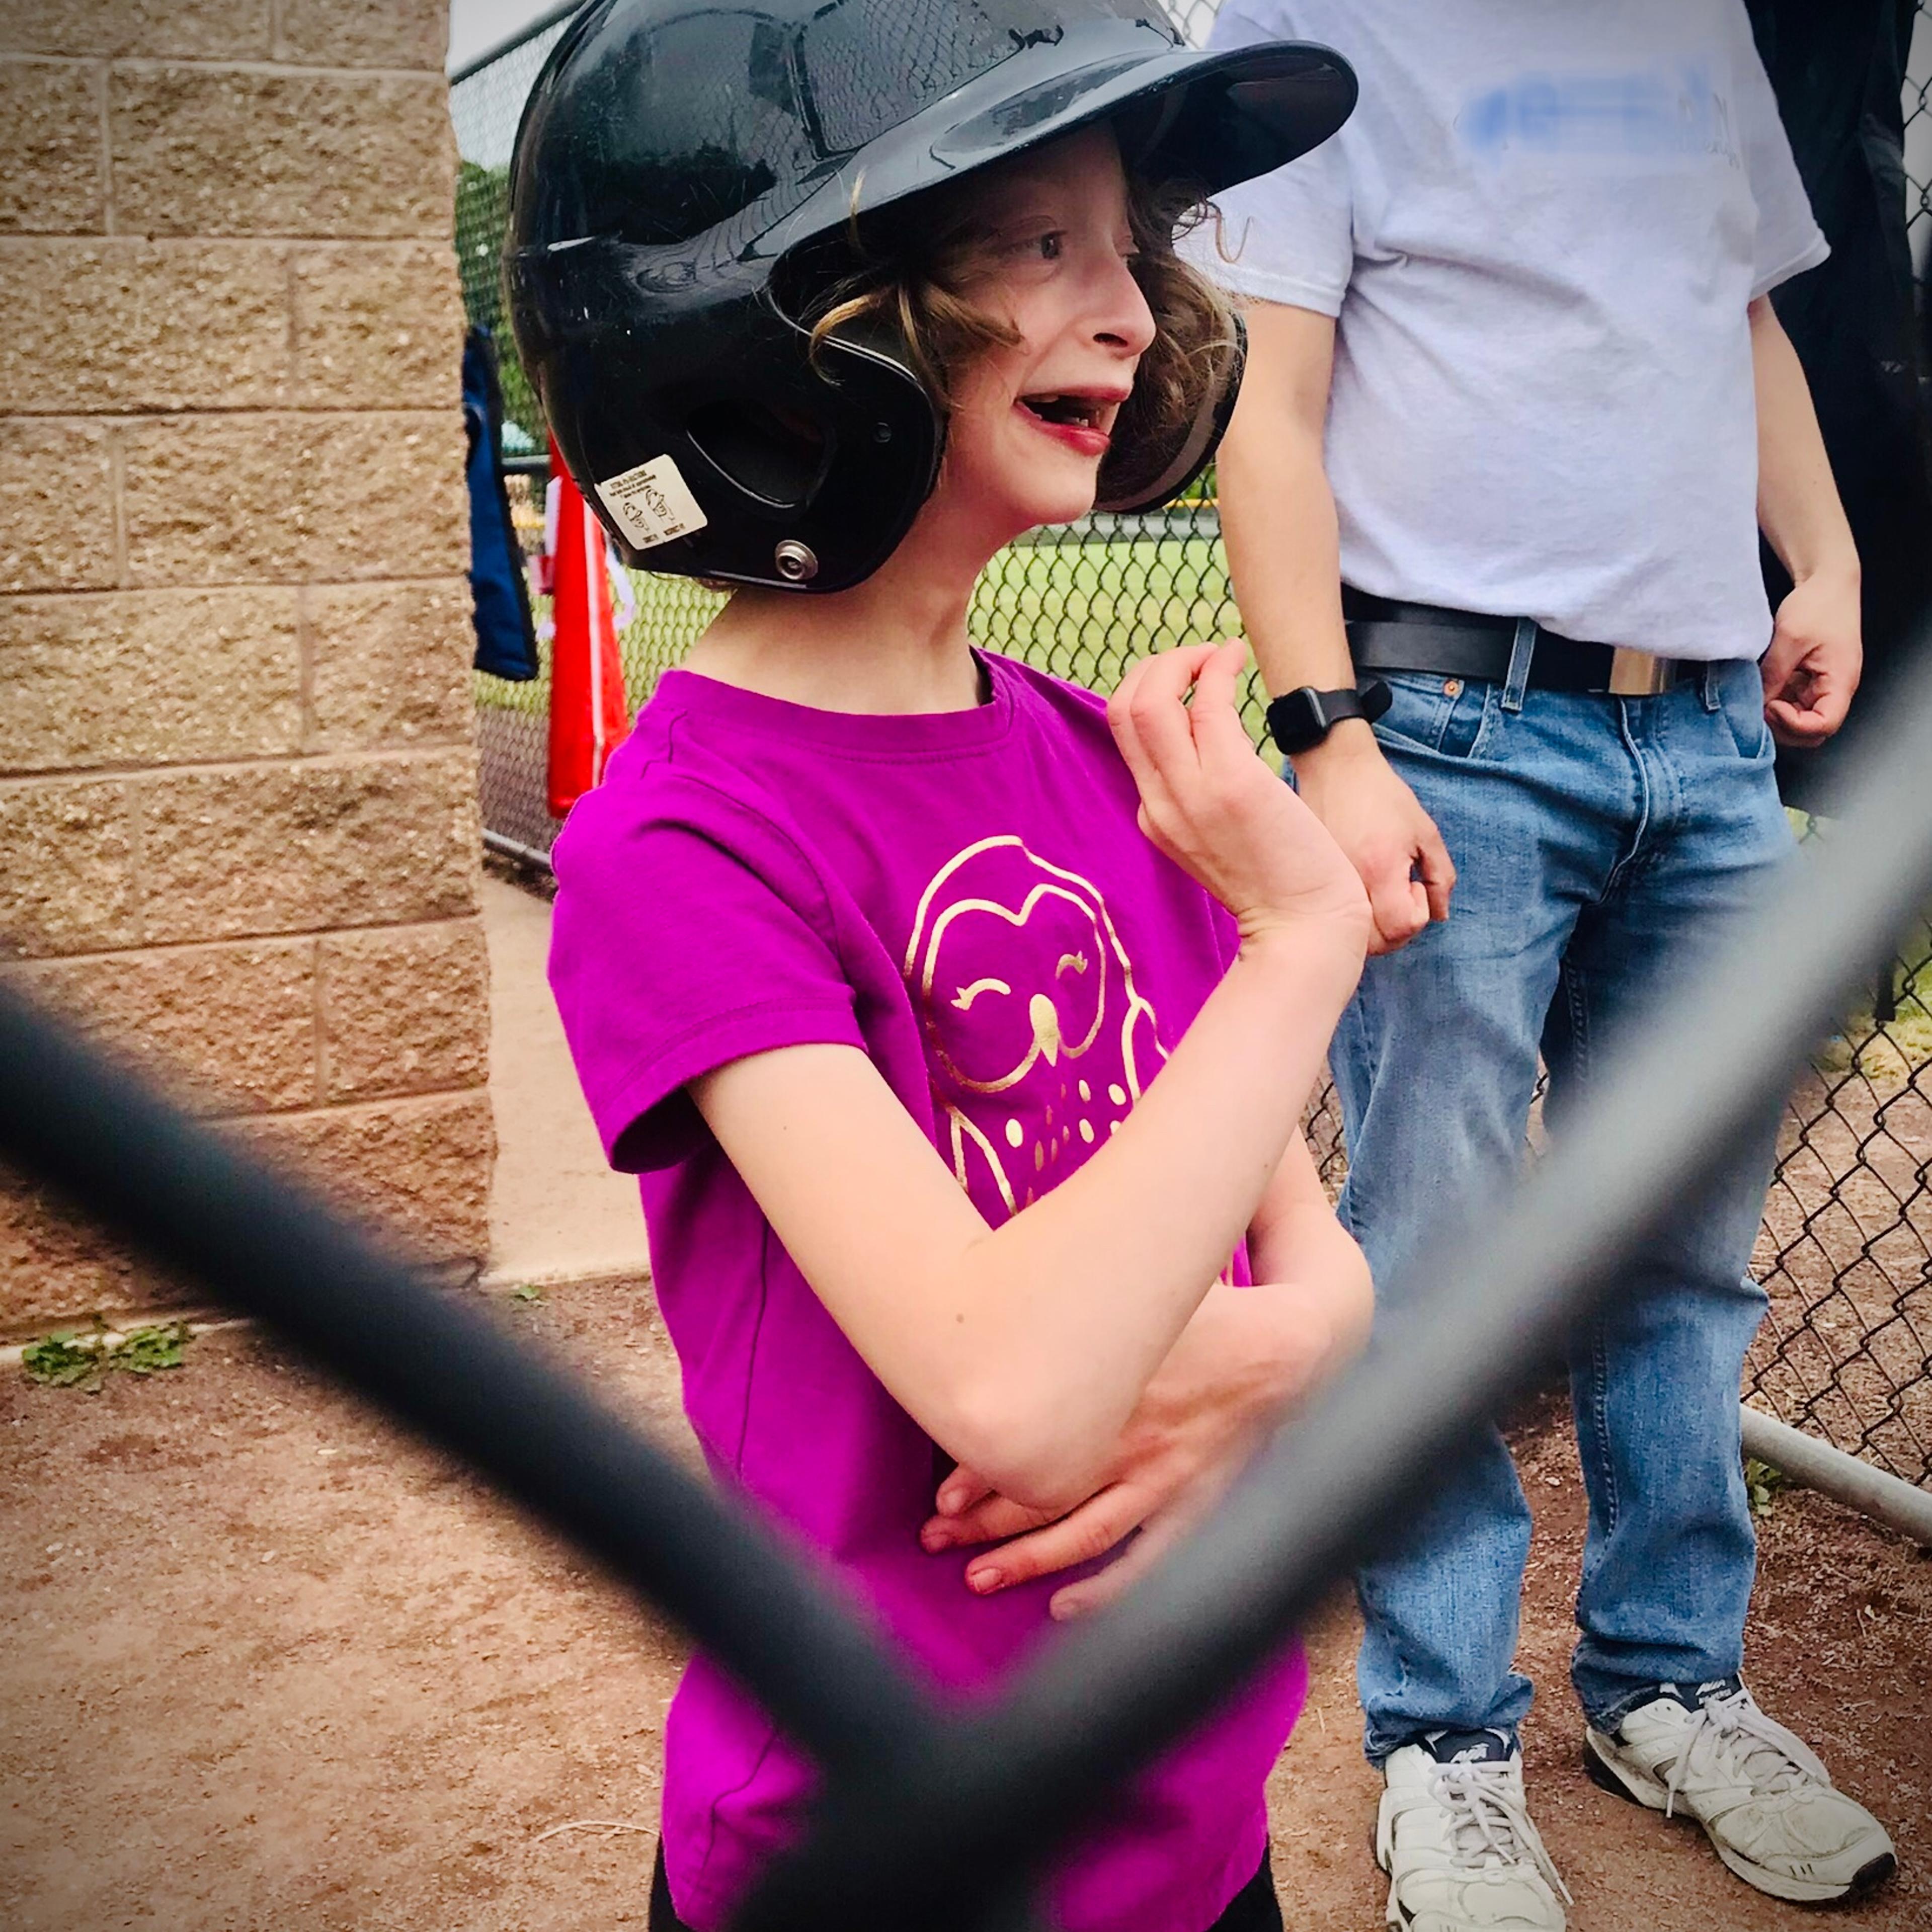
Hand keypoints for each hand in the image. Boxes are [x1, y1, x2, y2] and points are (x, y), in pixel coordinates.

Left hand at [920, 1277, 1349, 1619]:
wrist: (1283, 1349)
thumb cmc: (1203, 1317)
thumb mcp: (1135, 1299)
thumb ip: (1073, 1308)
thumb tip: (1007, 1300)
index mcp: (1108, 1392)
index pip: (1028, 1443)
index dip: (978, 1472)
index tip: (940, 1493)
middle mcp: (1129, 1443)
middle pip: (1041, 1494)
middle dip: (982, 1521)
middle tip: (935, 1538)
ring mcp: (1164, 1481)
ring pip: (1083, 1535)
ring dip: (1027, 1560)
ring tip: (977, 1578)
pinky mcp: (1195, 1505)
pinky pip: (1146, 1561)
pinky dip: (1107, 1591)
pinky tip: (1064, 1608)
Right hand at [1108, 643, 1369, 950]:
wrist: (1303, 930)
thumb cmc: (1276, 883)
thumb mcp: (1217, 839)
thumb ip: (1200, 796)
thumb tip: (1208, 739)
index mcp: (1153, 815)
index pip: (1125, 735)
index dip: (1149, 691)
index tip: (1187, 680)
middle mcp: (1159, 803)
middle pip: (1123, 710)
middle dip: (1156, 666)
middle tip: (1199, 659)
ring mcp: (1190, 793)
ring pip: (1149, 700)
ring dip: (1182, 660)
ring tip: (1218, 655)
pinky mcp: (1232, 783)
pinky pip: (1206, 703)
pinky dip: (1216, 668)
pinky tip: (1237, 658)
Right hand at [1291, 724, 1453, 953]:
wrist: (1335, 769)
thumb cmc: (1384, 796)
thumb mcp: (1425, 831)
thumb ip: (1441, 876)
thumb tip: (1439, 915)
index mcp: (1380, 868)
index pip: (1401, 926)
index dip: (1417, 915)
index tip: (1415, 885)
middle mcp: (1349, 881)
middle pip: (1373, 943)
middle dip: (1395, 933)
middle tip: (1402, 900)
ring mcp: (1326, 882)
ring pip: (1350, 935)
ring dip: (1372, 929)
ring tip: (1382, 899)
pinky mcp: (1313, 879)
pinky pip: (1331, 914)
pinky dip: (1350, 915)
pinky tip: (1359, 892)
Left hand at [1761, 571, 1861, 747]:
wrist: (1827, 584)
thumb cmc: (1819, 605)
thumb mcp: (1790, 640)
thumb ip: (1774, 675)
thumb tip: (1757, 704)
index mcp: (1841, 681)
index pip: (1824, 725)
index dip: (1794, 724)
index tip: (1771, 706)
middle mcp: (1835, 689)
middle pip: (1812, 732)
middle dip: (1783, 728)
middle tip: (1758, 709)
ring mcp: (1822, 686)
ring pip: (1800, 721)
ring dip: (1777, 717)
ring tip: (1757, 698)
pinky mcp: (1810, 680)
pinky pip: (1793, 703)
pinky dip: (1776, 703)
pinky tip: (1761, 690)